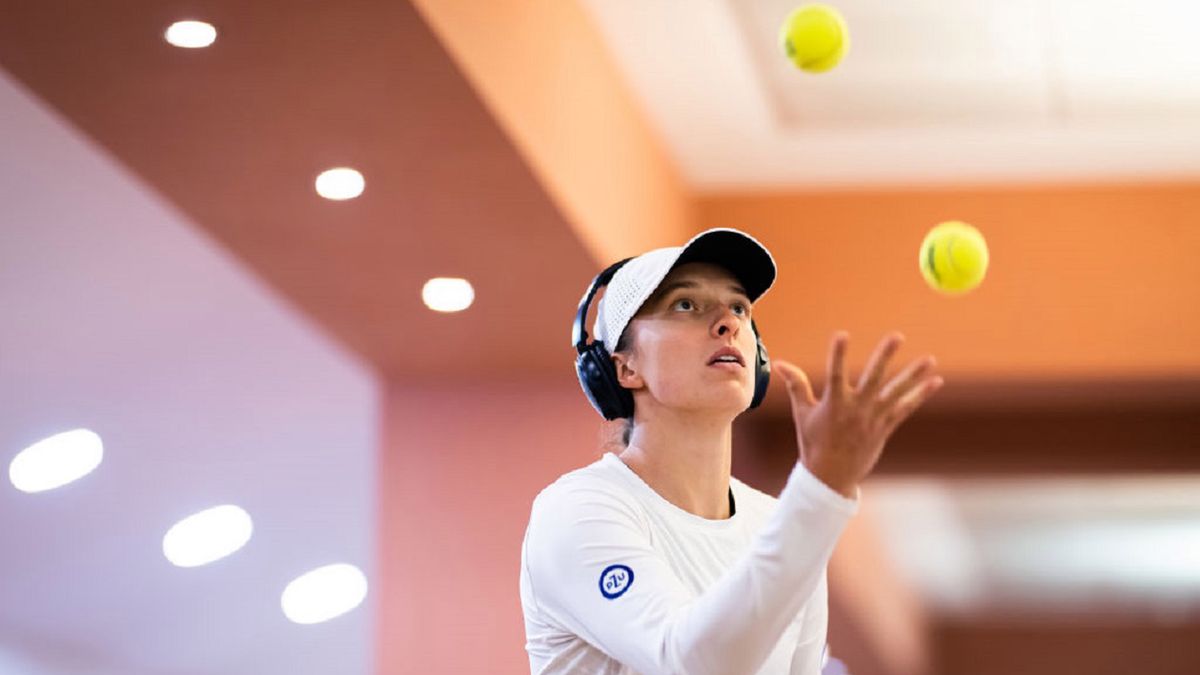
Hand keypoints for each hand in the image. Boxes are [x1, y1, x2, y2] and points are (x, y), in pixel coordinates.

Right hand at [773, 332, 942, 497]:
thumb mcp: (802, 413)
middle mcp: (856, 409)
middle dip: (884, 356)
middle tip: (897, 336)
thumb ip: (796, 385)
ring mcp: (873, 418)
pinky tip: (935, 381)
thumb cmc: (813, 442)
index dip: (837, 354)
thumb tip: (779, 362)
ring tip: (930, 360)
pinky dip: (920, 395)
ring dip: (913, 375)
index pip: (835, 373)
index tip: (842, 334)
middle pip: (873, 378)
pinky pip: (906, 409)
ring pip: (896, 392)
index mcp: (833, 404)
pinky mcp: (885, 428)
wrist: (831, 476)